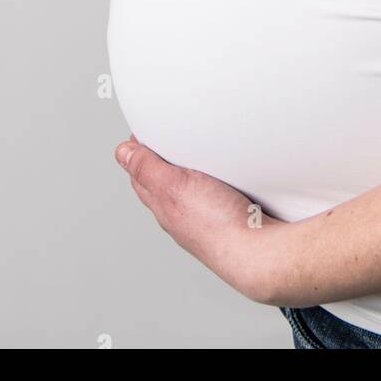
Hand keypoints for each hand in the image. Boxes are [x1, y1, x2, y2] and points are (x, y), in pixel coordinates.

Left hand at [114, 135, 286, 304]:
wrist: (259, 250)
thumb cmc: (218, 225)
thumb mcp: (174, 186)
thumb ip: (148, 169)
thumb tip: (121, 153)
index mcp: (163, 204)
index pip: (142, 175)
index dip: (140, 151)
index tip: (145, 130)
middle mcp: (181, 213)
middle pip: (163, 181)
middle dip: (160, 156)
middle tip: (165, 133)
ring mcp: (205, 216)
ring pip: (190, 186)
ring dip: (189, 167)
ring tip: (194, 147)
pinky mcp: (229, 214)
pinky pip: (215, 191)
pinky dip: (214, 177)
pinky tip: (224, 171)